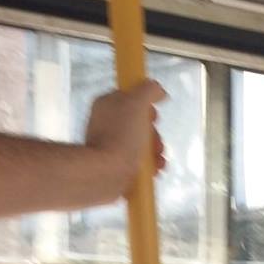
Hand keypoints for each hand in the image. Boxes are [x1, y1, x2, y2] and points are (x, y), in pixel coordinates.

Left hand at [83, 79, 167, 193]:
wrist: (105, 174)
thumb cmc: (121, 136)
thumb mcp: (137, 103)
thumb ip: (149, 90)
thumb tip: (158, 90)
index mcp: (107, 105)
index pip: (132, 99)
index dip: (147, 107)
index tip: (153, 118)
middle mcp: (106, 124)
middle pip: (140, 124)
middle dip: (154, 135)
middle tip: (155, 144)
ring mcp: (109, 146)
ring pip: (141, 144)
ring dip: (155, 152)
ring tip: (158, 162)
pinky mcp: (113, 166)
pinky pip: (137, 162)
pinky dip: (149, 166)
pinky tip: (155, 171)